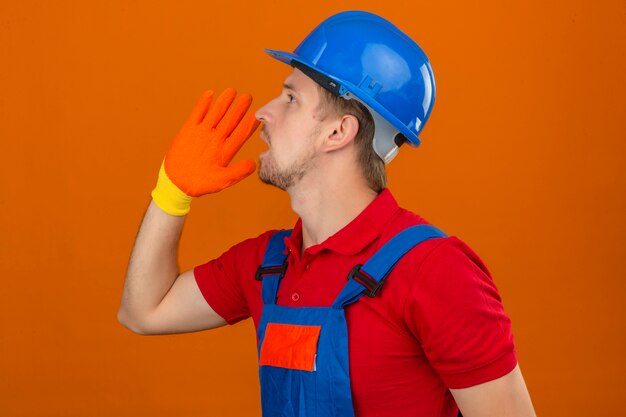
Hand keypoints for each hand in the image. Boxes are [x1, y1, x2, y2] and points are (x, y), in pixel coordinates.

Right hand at [151, 88, 258, 214]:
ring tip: (231, 91)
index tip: (258, 115)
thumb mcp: (221, 181)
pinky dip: (202, 105)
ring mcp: (203, 133)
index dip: (249, 124)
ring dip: (223, 103)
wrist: (177, 183)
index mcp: (226, 151)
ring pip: (216, 114)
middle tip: (248, 97)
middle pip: (231, 121)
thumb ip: (237, 173)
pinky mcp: (189, 130)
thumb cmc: (201, 184)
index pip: (241, 134)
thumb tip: (253, 165)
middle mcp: (217, 139)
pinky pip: (197, 114)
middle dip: (239, 109)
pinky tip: (209, 94)